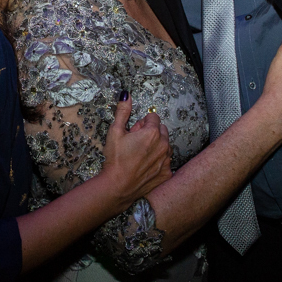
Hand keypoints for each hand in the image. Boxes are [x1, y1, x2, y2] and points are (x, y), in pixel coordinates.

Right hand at [99, 95, 172, 210]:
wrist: (118, 186)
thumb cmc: (115, 159)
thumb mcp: (115, 131)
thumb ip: (123, 111)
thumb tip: (126, 94)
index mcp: (153, 133)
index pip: (153, 117)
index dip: (141, 123)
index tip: (133, 132)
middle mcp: (164, 145)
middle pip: (161, 130)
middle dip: (150, 133)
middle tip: (135, 143)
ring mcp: (167, 161)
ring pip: (165, 146)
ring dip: (156, 147)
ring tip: (139, 155)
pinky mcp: (166, 174)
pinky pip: (166, 162)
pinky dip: (158, 162)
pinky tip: (144, 166)